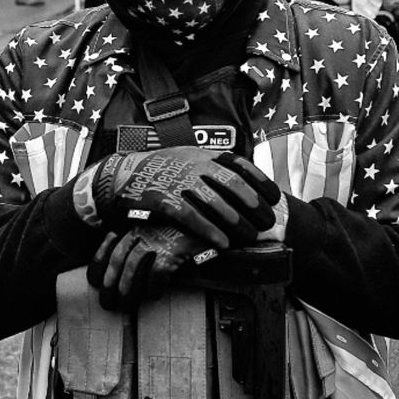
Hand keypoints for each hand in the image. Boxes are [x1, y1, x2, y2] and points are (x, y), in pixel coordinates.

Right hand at [91, 148, 278, 250]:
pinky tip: (222, 243)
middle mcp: (194, 165)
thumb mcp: (189, 157)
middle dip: (253, 205)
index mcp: (203, 155)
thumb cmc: (162, 170)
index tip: (274, 197)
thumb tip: (245, 180)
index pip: (240, 165)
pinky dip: (209, 230)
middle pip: (232, 184)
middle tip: (267, 222)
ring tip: (250, 236)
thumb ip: (213, 166)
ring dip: (236, 221)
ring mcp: (179, 181)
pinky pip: (191, 217)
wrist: (124, 174)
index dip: (260, 181)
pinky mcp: (164, 199)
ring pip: (215, 202)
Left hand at [91, 226, 199, 310]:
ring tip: (127, 306)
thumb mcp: (158, 227)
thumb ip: (143, 240)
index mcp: (136, 224)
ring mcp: (157, 238)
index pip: (109, 245)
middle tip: (108, 303)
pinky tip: (155, 295)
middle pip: (118, 260)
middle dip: (109, 285)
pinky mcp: (173, 247)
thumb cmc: (183, 226)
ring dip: (127, 290)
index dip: (98, 265)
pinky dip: (154, 286)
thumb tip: (126, 267)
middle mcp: (143, 229)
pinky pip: (158, 272)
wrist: (211, 216)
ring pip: (133, 268)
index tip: (95, 282)